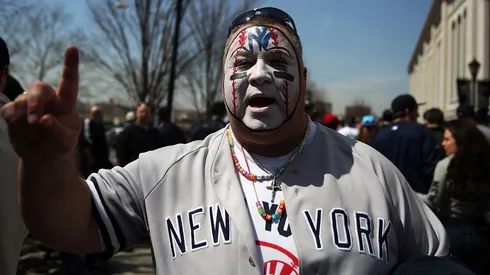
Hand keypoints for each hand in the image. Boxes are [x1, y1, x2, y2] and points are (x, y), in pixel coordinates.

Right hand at [1, 46, 81, 163]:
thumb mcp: (64, 142)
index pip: (69, 83)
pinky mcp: (13, 112)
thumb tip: (44, 119)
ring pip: (21, 100)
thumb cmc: (59, 145)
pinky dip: (12, 119)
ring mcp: (29, 104)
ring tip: (31, 128)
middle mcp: (48, 99)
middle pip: (38, 88)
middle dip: (34, 102)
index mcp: (65, 103)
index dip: (70, 65)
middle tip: (34, 120)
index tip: (73, 48)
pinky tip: (20, 128)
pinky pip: (8, 110)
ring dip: (23, 114)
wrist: (43, 156)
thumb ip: (56, 130)